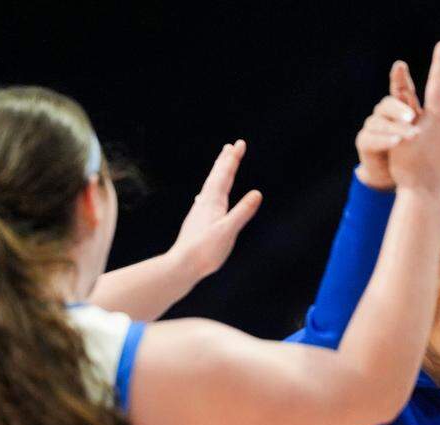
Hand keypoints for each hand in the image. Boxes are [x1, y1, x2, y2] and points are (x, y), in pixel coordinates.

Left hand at [167, 140, 262, 280]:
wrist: (182, 266)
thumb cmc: (205, 251)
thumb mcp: (228, 231)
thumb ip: (242, 212)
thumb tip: (257, 193)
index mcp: (213, 202)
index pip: (225, 175)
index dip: (233, 159)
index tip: (240, 143)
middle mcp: (205, 203)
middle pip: (216, 177)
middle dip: (225, 161)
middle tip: (231, 146)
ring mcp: (199, 212)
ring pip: (210, 187)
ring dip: (217, 174)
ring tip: (220, 166)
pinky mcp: (197, 222)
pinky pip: (205, 200)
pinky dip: (209, 193)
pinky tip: (203, 198)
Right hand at [354, 64, 420, 190]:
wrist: (397, 174)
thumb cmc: (417, 147)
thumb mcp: (430, 125)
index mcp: (402, 107)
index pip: (400, 89)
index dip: (398, 76)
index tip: (399, 65)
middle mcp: (385, 114)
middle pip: (387, 104)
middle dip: (398, 108)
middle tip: (410, 116)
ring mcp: (373, 128)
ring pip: (379, 122)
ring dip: (394, 127)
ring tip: (407, 134)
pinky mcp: (365, 143)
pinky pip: (371, 140)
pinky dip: (383, 140)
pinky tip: (395, 142)